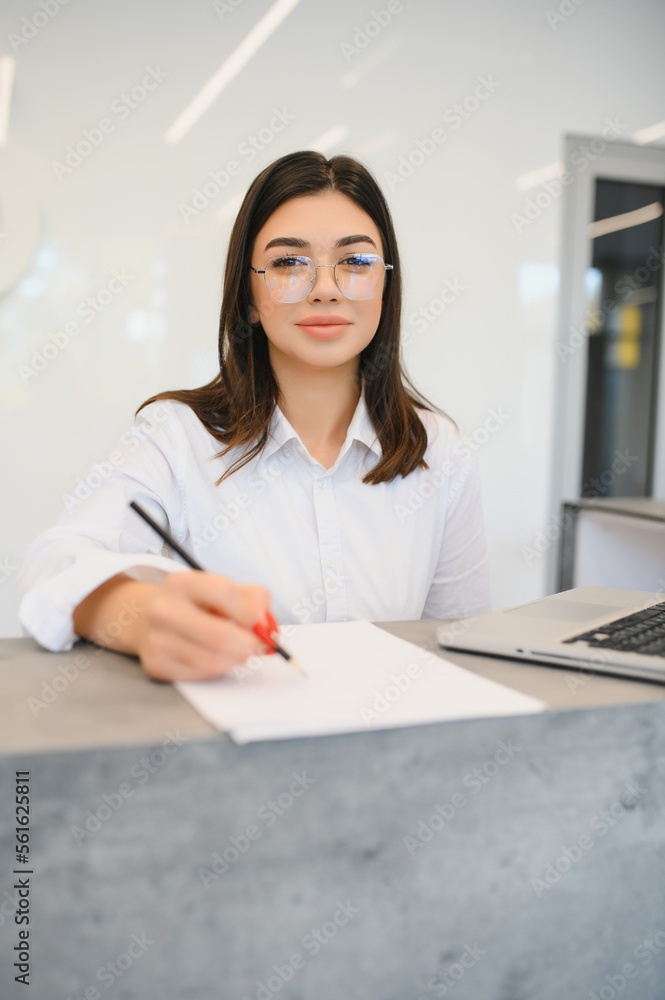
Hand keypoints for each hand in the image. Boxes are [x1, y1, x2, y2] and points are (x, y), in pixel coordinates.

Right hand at [135, 571, 272, 681]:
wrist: (150, 620)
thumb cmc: (196, 605)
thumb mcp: (223, 589)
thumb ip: (253, 598)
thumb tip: (266, 625)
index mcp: (181, 583)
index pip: (224, 592)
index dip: (250, 612)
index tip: (261, 623)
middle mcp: (164, 610)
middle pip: (219, 636)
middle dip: (249, 645)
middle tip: (259, 646)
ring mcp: (157, 639)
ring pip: (213, 661)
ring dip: (236, 659)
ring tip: (239, 651)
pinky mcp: (157, 665)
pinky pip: (202, 674)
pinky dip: (219, 669)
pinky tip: (217, 657)